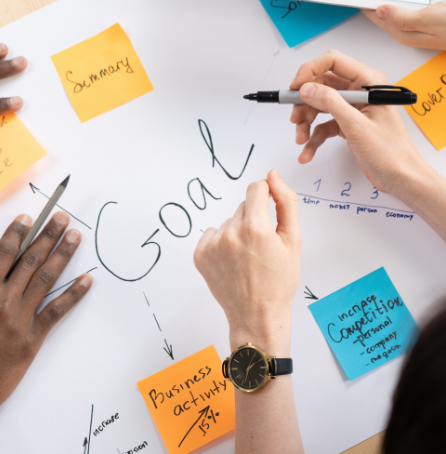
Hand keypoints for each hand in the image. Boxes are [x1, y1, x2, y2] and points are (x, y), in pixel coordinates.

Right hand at [0, 212, 92, 410]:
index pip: (4, 253)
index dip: (18, 232)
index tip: (29, 218)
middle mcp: (5, 300)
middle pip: (30, 260)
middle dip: (48, 235)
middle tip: (62, 218)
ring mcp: (22, 318)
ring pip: (46, 279)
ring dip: (63, 255)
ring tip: (75, 237)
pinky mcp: (33, 337)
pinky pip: (57, 311)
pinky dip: (74, 294)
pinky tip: (87, 280)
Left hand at [194, 171, 300, 351]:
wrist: (257, 317)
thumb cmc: (279, 281)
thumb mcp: (293, 240)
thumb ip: (286, 202)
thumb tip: (273, 175)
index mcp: (255, 227)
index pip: (256, 188)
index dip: (266, 195)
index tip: (270, 209)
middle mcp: (230, 233)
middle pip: (243, 207)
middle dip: (254, 219)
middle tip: (262, 247)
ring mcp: (212, 245)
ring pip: (229, 221)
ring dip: (238, 232)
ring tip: (248, 258)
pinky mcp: (200, 255)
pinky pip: (212, 234)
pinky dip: (222, 243)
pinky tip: (233, 262)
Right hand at [290, 50, 424, 193]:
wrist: (400, 177)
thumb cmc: (389, 151)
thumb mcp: (356, 125)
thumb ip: (330, 103)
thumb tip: (306, 88)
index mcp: (368, 82)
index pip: (333, 62)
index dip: (310, 70)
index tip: (295, 87)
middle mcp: (360, 91)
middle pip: (321, 85)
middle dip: (305, 102)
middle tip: (295, 117)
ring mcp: (353, 107)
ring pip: (319, 105)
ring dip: (306, 121)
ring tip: (300, 137)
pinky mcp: (347, 123)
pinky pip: (323, 123)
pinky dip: (313, 136)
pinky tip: (307, 151)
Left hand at [363, 2, 445, 48]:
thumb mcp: (427, 20)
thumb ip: (403, 18)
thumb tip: (380, 11)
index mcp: (403, 34)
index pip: (378, 18)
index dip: (367, 6)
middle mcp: (408, 32)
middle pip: (384, 16)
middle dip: (373, 5)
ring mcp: (417, 27)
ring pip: (395, 13)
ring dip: (387, 4)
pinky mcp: (426, 22)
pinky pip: (406, 11)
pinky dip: (401, 3)